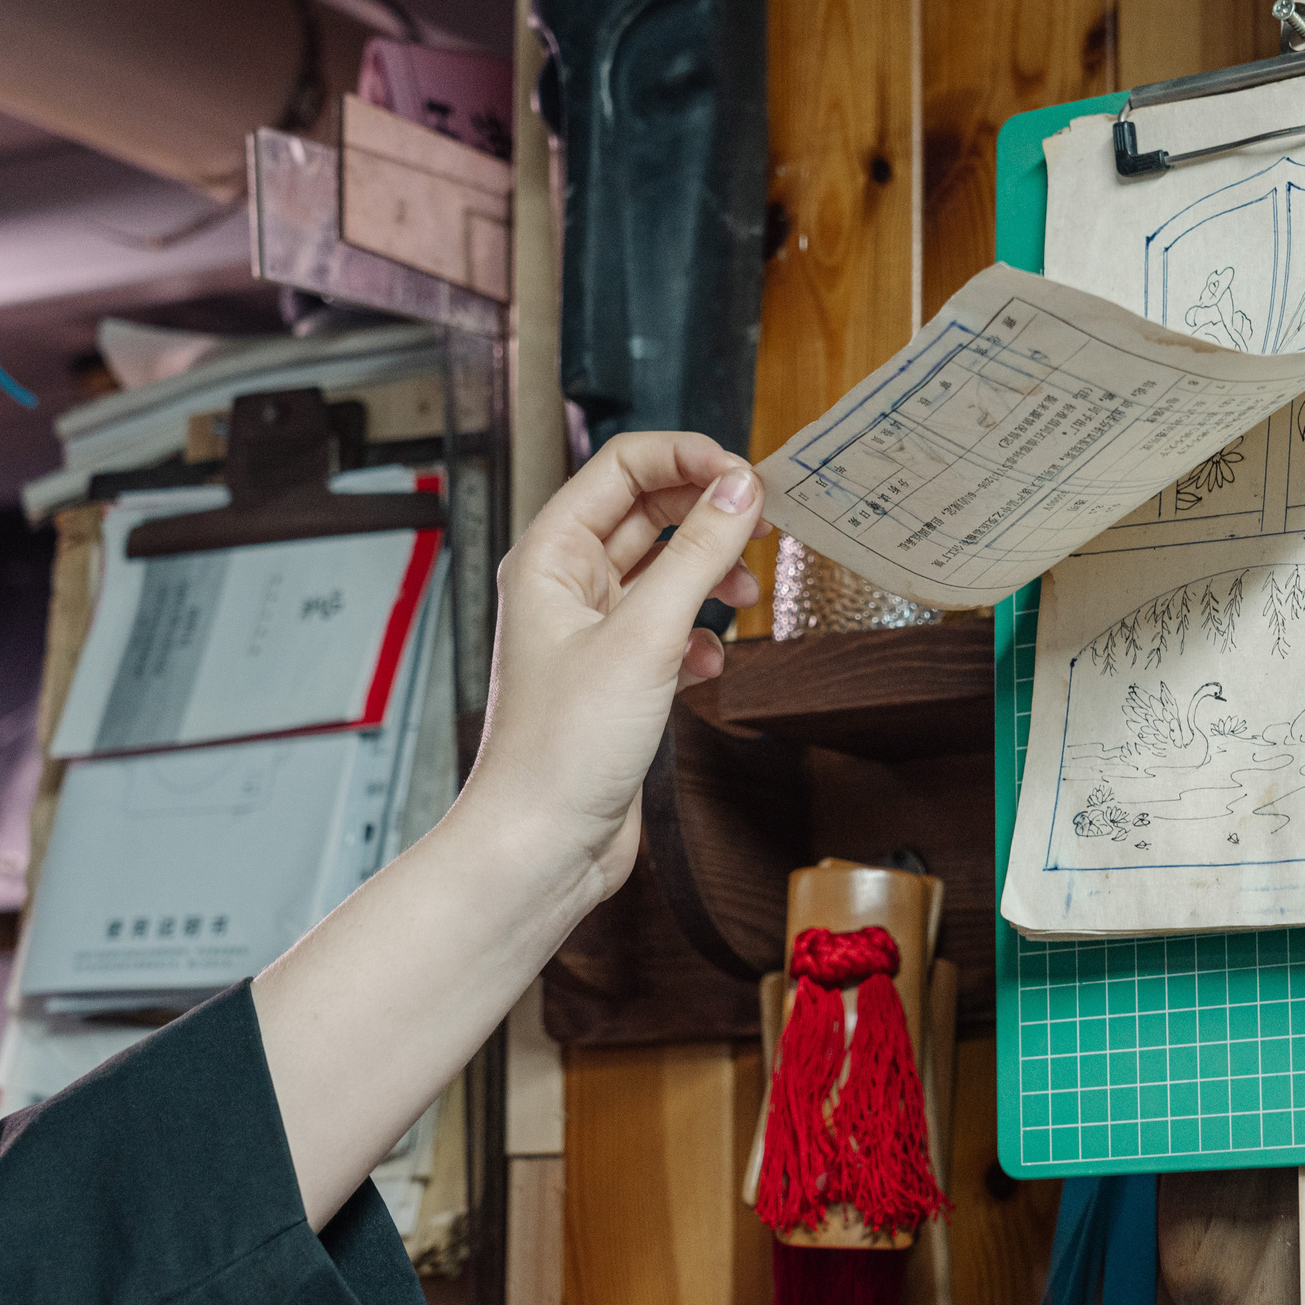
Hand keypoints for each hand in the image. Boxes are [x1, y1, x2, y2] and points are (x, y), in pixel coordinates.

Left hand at [456, 431, 767, 905]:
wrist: (541, 846)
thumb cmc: (562, 748)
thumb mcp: (645, 637)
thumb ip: (698, 555)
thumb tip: (741, 489)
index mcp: (550, 555)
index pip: (623, 467)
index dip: (688, 458)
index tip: (748, 475)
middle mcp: (565, 585)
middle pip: (647, 512)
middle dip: (706, 515)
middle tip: (763, 526)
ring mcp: (591, 632)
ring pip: (662, 572)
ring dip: (709, 576)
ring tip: (746, 598)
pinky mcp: (616, 677)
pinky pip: (668, 628)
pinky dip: (699, 637)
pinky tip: (710, 665)